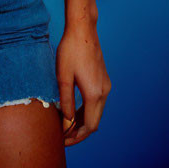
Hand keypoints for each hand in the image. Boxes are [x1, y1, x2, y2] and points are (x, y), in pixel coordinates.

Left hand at [56, 21, 110, 145]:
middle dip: (80, 131)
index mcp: (94, 94)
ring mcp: (106, 85)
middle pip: (95, 121)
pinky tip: (75, 109)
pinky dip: (87, 110)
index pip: (89, 125)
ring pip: (96, 111)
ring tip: (67, 124)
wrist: (83, 29)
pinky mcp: (103, 79)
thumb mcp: (63, 76)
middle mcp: (104, 92)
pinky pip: (97, 101)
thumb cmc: (70, 50)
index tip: (64, 140)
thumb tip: (67, 120)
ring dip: (83, 120)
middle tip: (64, 135)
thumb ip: (66, 100)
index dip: (77, 136)